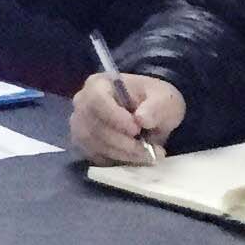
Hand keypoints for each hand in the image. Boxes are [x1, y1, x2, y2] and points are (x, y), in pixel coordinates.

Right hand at [69, 71, 183, 164]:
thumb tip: (142, 119)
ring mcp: (80, 124)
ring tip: (147, 155)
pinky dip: (116, 160)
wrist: (149, 113)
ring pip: (94, 144)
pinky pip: (95, 156)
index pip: (97, 99)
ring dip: (123, 154)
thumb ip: (156, 107)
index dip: (115, 116)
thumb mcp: (164, 98)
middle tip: (149, 150)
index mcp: (99, 84)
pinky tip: (134, 157)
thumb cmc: (154, 100)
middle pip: (95, 126)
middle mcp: (82, 103)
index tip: (137, 129)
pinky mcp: (83, 144)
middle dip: (124, 142)